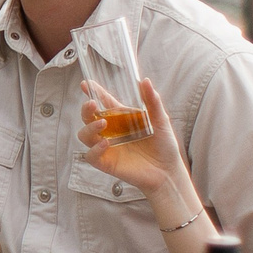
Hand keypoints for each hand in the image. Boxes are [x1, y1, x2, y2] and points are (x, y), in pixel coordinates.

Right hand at [79, 78, 198, 211]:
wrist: (168, 171)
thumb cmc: (164, 146)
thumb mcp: (160, 120)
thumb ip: (152, 101)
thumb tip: (145, 81)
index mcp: (121, 119)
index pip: (103, 103)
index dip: (93, 92)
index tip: (86, 84)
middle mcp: (110, 132)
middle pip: (88, 118)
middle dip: (86, 109)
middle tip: (92, 104)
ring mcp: (107, 147)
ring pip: (84, 135)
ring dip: (89, 127)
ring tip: (103, 124)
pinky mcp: (106, 163)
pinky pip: (90, 155)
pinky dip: (95, 149)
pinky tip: (106, 144)